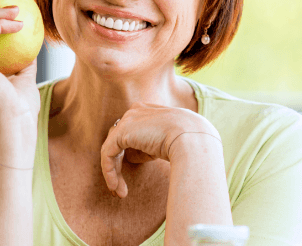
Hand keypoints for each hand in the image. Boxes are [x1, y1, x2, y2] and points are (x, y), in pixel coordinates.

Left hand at [100, 102, 219, 198]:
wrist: (193, 139)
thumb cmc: (187, 143)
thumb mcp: (166, 141)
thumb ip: (148, 145)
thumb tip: (132, 156)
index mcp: (146, 110)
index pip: (130, 132)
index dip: (128, 154)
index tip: (131, 174)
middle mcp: (135, 111)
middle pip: (118, 140)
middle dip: (117, 164)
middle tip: (119, 187)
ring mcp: (127, 119)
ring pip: (111, 148)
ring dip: (114, 172)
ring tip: (120, 193)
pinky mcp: (121, 132)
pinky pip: (108, 153)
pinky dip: (109, 171)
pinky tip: (116, 186)